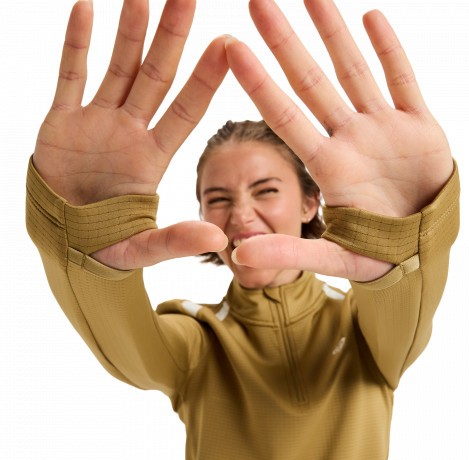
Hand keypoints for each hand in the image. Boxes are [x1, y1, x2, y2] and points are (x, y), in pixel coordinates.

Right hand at [33, 0, 227, 269]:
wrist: (63, 243)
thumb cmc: (105, 247)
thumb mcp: (141, 248)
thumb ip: (175, 241)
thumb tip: (217, 238)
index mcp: (153, 158)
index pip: (185, 111)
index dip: (205, 80)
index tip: (228, 45)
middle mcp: (130, 132)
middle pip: (156, 77)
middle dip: (172, 38)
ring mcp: (96, 123)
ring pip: (117, 67)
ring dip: (129, 32)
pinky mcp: (62, 122)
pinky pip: (71, 76)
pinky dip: (76, 44)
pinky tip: (87, 8)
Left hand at [225, 0, 453, 281]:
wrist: (422, 251)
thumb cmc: (377, 256)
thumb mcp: (332, 258)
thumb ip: (287, 253)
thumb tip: (239, 257)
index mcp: (327, 168)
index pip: (285, 117)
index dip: (259, 84)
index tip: (232, 49)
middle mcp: (349, 140)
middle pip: (311, 83)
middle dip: (285, 44)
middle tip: (257, 2)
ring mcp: (383, 129)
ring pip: (354, 71)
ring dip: (333, 33)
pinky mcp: (419, 126)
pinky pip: (403, 80)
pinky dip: (390, 51)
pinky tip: (372, 18)